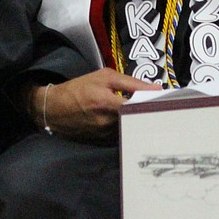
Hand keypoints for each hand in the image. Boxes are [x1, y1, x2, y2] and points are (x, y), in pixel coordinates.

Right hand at [26, 68, 159, 142]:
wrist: (53, 108)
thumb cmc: (79, 88)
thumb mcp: (104, 77)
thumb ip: (131, 82)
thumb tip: (156, 88)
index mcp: (107, 103)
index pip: (138, 108)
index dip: (152, 105)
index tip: (165, 103)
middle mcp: (106, 122)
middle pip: (136, 120)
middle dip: (146, 113)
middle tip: (156, 108)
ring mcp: (104, 135)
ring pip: (129, 128)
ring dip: (136, 121)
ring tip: (143, 113)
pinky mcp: (101, 142)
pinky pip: (120, 134)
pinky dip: (126, 127)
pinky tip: (128, 121)